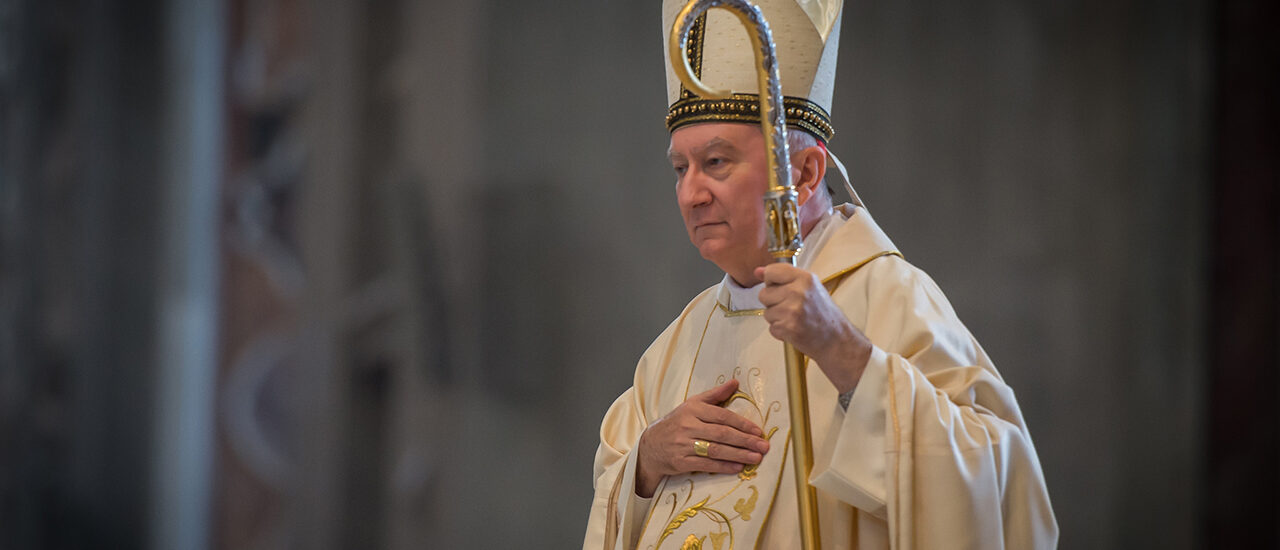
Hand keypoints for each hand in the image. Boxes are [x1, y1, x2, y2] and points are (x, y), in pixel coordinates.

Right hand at [635, 379, 770, 497]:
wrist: (651, 445)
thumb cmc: (676, 423)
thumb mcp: (692, 405)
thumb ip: (715, 395)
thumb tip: (735, 382)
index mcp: (692, 409)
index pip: (722, 416)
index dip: (742, 424)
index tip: (758, 431)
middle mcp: (687, 426)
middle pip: (721, 434)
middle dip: (745, 441)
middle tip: (763, 446)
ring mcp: (683, 445)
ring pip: (715, 450)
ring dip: (738, 455)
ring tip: (756, 458)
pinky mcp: (680, 462)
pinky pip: (706, 465)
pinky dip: (723, 467)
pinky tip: (738, 468)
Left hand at [754, 263, 871, 393]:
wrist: (836, 339)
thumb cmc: (822, 313)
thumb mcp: (808, 287)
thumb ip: (783, 277)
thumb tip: (757, 271)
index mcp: (805, 278)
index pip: (771, 271)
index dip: (771, 281)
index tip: (780, 288)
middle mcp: (798, 292)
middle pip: (764, 294)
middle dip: (773, 302)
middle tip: (792, 308)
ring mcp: (792, 310)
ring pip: (766, 312)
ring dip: (777, 318)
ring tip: (795, 319)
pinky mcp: (788, 327)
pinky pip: (771, 327)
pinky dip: (780, 331)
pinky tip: (795, 329)